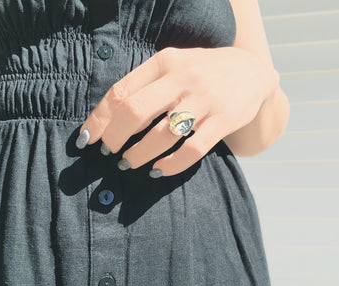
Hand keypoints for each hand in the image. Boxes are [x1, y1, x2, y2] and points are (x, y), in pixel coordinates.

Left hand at [76, 46, 278, 177]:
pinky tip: (159, 170)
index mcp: (165, 62)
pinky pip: (192, 150)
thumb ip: (144, 85)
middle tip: (108, 152)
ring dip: (139, 155)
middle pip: (136, 112)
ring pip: (162, 135)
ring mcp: (205, 100)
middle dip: (114, 138)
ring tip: (129, 163)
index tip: (86, 138)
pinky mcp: (224, 120)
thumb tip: (109, 118)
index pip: (121, 91)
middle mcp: (183, 78)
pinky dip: (171, 165)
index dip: (99, 118)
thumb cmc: (203, 71)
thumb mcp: (173, 65)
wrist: (252, 72)